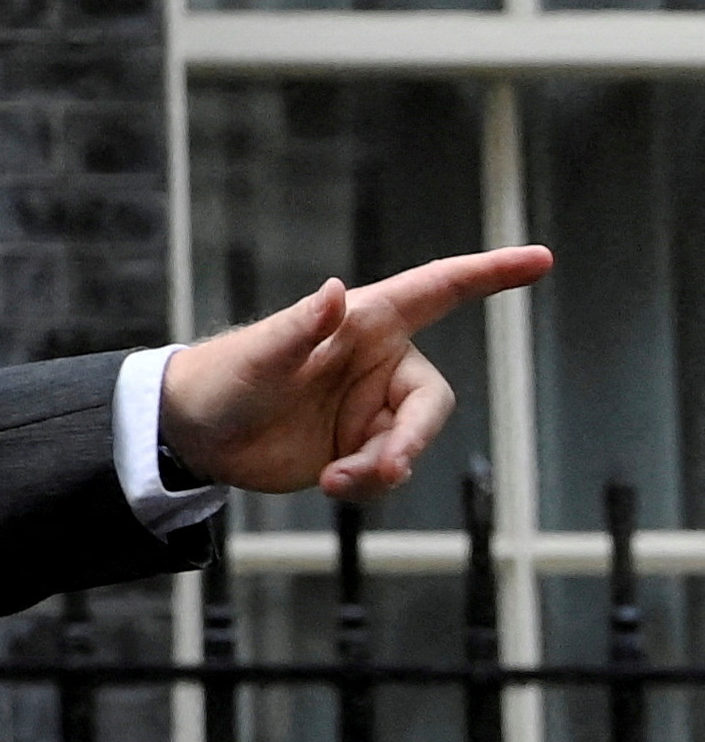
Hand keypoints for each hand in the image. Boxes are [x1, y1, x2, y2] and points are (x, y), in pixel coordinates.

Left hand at [161, 244, 554, 499]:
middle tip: (380, 469)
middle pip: (432, 402)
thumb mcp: (260, 356)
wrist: (198, 434)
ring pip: (411, 444)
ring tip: (336, 479)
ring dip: (382, 467)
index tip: (541, 258)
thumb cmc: (225, 377)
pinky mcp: (360, 446)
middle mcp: (378, 363)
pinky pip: (388, 471)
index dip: (490, 274)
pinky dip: (367, 483)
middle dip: (413, 439)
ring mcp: (371, 407)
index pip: (438, 291)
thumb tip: (332, 291)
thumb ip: (299, 328)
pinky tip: (330, 483)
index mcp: (364, 322)